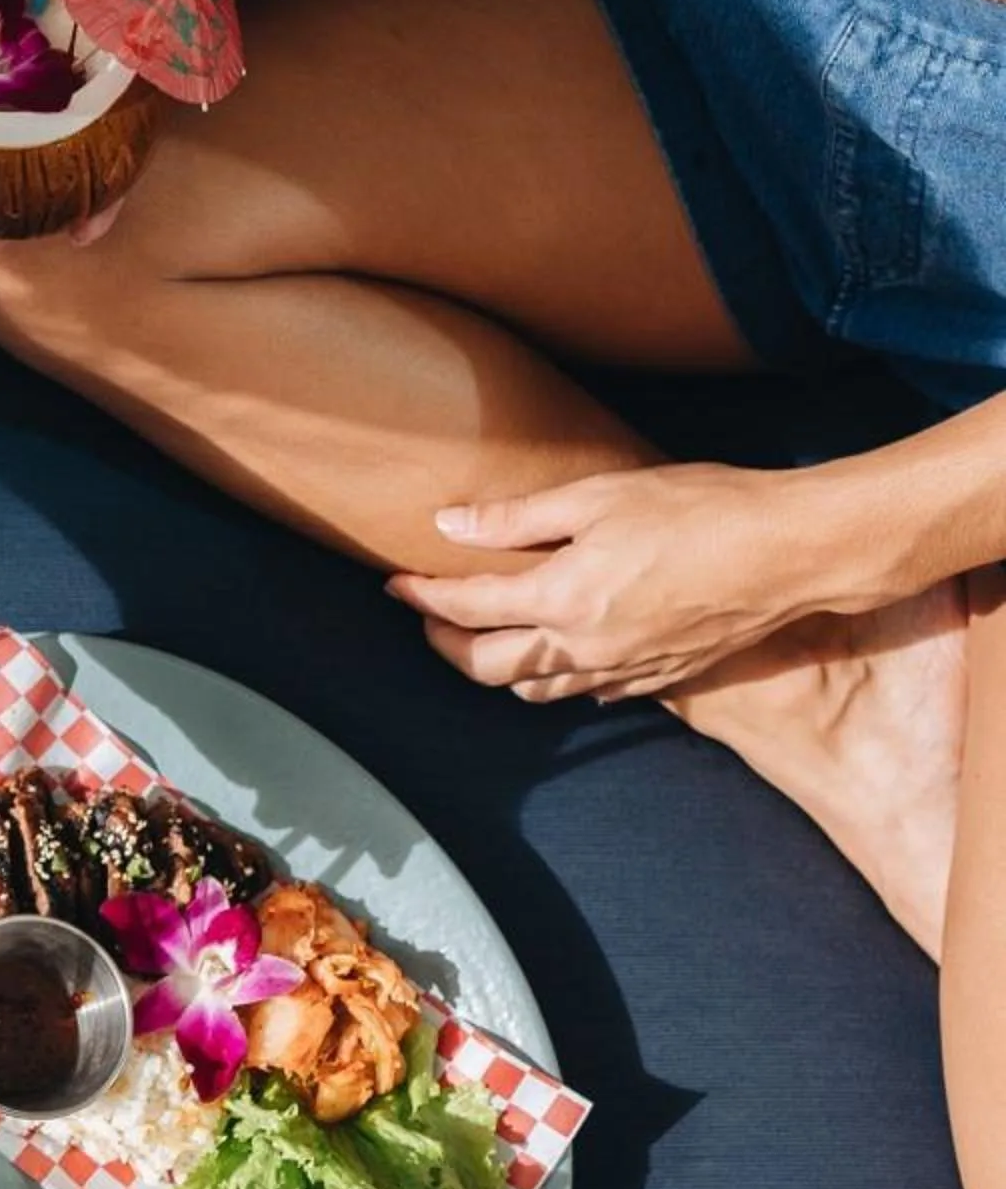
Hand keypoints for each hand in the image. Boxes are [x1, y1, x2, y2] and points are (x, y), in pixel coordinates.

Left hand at [386, 464, 888, 702]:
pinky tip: (555, 653)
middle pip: (486, 666)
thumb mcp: (598, 497)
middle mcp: (584, 647)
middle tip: (427, 619)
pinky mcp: (658, 677)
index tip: (396, 582)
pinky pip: (585, 691)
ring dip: (495, 668)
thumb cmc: (702, 511)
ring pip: (534, 689)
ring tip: (481, 638)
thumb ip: (516, 518)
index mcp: (561, 598)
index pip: (465, 607)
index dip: (422, 596)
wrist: (792, 553)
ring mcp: (622, 669)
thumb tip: (449, 526)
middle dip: (445, 645)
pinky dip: (553, 678)